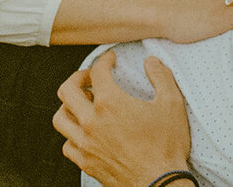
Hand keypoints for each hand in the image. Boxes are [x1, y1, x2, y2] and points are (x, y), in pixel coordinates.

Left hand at [54, 51, 191, 186]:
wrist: (160, 184)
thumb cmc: (166, 146)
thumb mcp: (172, 103)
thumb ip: (161, 76)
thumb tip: (151, 62)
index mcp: (110, 103)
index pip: (97, 72)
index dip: (104, 60)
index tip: (110, 59)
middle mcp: (92, 122)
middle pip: (67, 90)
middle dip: (78, 77)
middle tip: (90, 78)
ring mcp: (86, 144)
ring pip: (60, 117)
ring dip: (69, 106)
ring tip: (82, 103)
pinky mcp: (86, 162)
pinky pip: (67, 144)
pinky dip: (71, 134)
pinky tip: (85, 131)